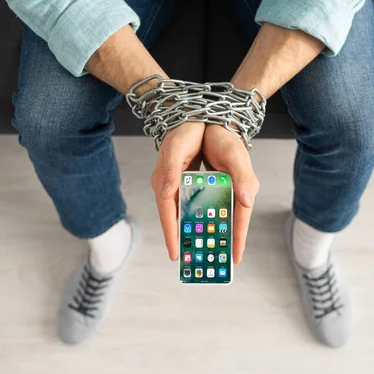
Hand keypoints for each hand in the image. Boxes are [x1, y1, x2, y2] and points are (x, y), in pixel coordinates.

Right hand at [151, 122, 204, 260]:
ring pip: (182, 213)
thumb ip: (174, 171)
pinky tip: (208, 225)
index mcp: (165, 179)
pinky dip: (196, 215)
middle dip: (184, 238)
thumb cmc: (186, 128)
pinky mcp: (183, 182)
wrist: (190, 113)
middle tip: (194, 261)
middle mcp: (167, 185)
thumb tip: (166, 194)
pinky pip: (188, 203)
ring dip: (191, 229)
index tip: (176, 255)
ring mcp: (174, 184)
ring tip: (204, 248)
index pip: (167, 213)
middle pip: (175, 218)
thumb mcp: (179, 147)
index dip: (171, 234)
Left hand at [202, 125, 259, 263]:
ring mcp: (214, 189)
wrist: (209, 121)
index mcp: (240, 187)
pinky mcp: (201, 185)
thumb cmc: (225, 138)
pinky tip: (183, 228)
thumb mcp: (234, 155)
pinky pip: (196, 205)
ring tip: (193, 252)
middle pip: (224, 222)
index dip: (238, 239)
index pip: (240, 217)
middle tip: (210, 264)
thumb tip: (246, 201)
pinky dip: (190, 217)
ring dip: (202, 232)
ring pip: (209, 216)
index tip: (235, 260)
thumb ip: (241, 178)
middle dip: (218, 242)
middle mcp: (228, 191)